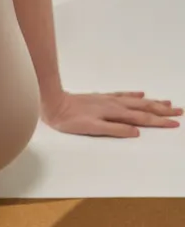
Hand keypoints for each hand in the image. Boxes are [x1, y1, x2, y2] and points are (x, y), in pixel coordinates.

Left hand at [42, 91, 182, 137]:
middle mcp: (115, 104)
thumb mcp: (92, 129)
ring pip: (137, 102)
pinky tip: (140, 94)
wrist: (54, 104)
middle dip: (162, 111)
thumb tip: (136, 132)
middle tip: (180, 112)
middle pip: (144, 108)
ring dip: (153, 103)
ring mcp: (109, 100)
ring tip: (167, 103)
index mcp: (115, 113)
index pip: (142, 119)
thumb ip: (114, 130)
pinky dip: (134, 95)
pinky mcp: (101, 98)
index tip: (175, 124)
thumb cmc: (70, 120)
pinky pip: (123, 95)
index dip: (159, 122)